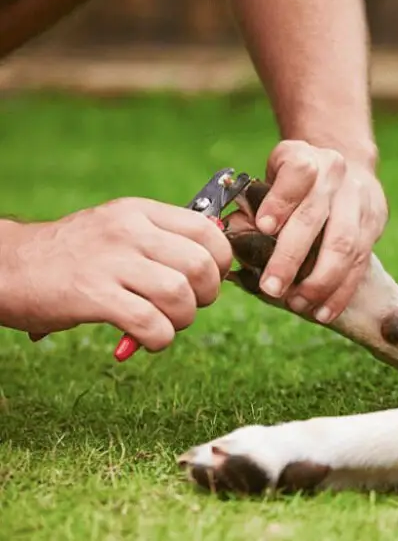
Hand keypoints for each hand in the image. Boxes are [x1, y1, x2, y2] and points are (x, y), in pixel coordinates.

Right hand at [0, 198, 232, 350]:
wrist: (8, 265)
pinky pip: (150, 322)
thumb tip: (216, 262)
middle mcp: (128, 231)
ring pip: (180, 294)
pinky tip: (148, 339)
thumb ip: (163, 240)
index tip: (210, 279)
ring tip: (166, 325)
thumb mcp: (119, 229)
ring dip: (183, 319)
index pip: (207, 230)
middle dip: (206, 295)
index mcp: (139, 212)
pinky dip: (160, 338)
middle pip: (200, 265)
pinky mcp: (92, 295)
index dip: (220, 261)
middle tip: (188, 306)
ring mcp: (110, 261)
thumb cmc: (74, 255)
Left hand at [253, 139, 387, 323]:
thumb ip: (255, 203)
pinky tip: (323, 311)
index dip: (281, 200)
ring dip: (319, 282)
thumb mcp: (273, 176)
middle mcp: (336, 175)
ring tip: (298, 304)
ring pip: (344, 245)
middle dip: (291, 257)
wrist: (347, 165)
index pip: (297, 174)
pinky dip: (341, 292)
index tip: (264, 227)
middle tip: (271, 288)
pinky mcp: (375, 223)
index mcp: (305, 158)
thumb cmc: (296, 181)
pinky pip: (360, 263)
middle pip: (316, 217)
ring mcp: (359, 200)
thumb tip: (235, 238)